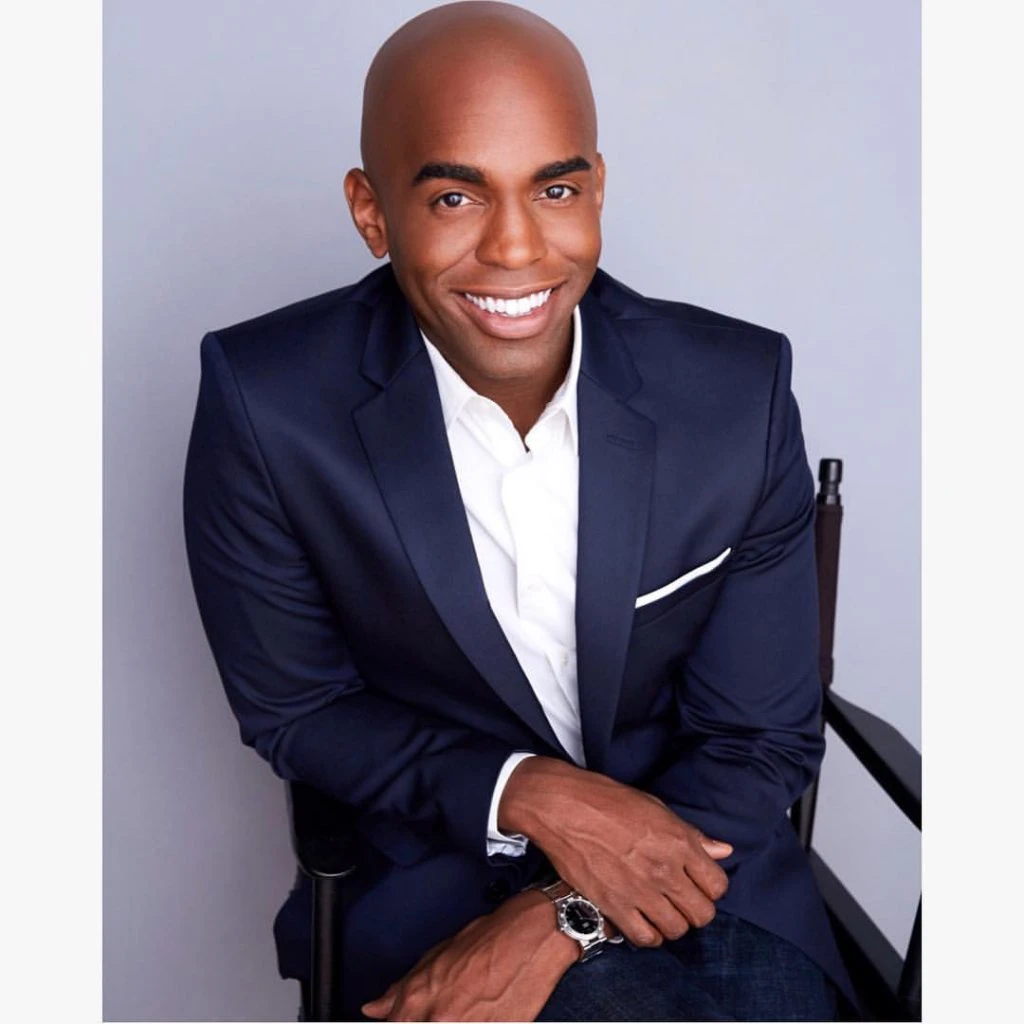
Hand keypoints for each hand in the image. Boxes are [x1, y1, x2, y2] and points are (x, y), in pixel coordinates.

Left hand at [361, 889, 578, 1021]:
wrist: (536, 935)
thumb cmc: (493, 937)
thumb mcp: (440, 954)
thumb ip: (404, 988)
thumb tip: (375, 1008)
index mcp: (421, 995)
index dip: (398, 1022)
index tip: (407, 1018)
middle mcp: (440, 1017)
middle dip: (427, 1019)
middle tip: (451, 1006)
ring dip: (455, 1018)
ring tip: (470, 1006)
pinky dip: (478, 1022)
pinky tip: (482, 1012)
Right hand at [499, 757, 732, 947]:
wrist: (562, 807)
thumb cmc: (608, 801)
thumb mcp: (656, 808)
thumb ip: (692, 834)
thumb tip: (723, 850)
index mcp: (678, 842)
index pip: (718, 885)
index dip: (710, 887)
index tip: (697, 883)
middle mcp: (664, 870)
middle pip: (702, 914)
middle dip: (695, 909)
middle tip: (680, 899)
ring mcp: (639, 891)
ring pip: (676, 930)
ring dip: (672, 923)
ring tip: (660, 910)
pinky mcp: (614, 905)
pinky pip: (645, 938)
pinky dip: (648, 934)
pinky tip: (641, 919)